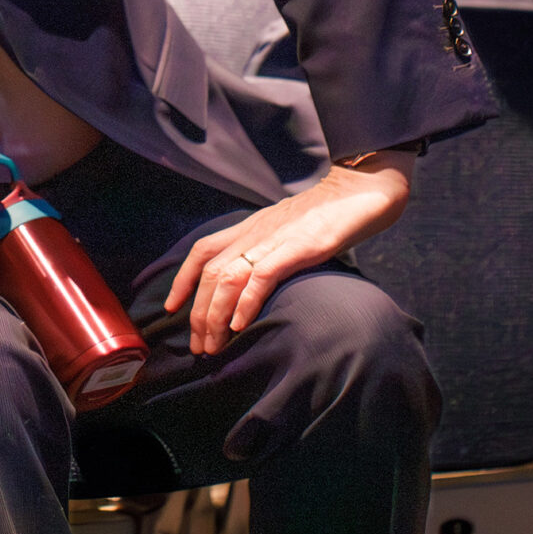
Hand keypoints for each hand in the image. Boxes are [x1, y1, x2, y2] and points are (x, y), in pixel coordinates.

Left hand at [164, 152, 413, 356]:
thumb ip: (270, 248)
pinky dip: (246, 302)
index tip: (172, 308)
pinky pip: (262, 275)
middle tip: (197, 346)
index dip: (182, 279)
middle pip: (210, 272)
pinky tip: (239, 326)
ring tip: (213, 345)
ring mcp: (275, 239)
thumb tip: (258, 278)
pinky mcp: (298, 246)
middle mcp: (254, 232)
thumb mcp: (288, 229)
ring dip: (215, 315)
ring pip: (228, 277)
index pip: (202, 251)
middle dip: (198, 313)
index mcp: (250, 227)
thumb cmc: (330, 214)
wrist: (360, 188)